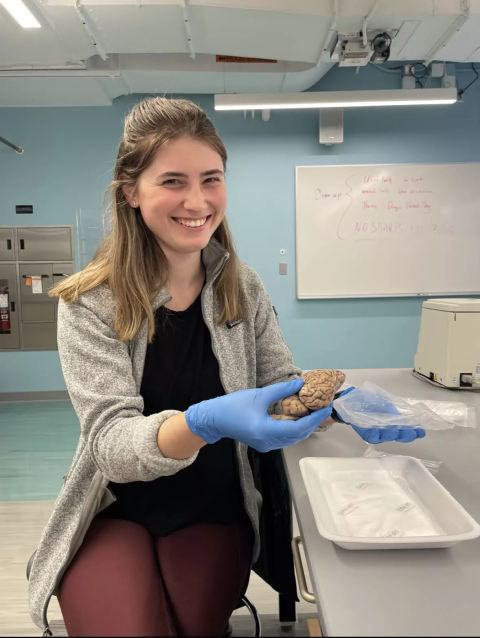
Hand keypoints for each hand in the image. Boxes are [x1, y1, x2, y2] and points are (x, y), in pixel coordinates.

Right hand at [185, 379, 332, 452]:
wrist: (214, 419)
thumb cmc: (234, 406)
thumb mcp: (259, 395)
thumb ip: (282, 390)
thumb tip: (301, 383)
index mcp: (267, 431)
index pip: (298, 428)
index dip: (314, 419)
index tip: (326, 408)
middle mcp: (269, 443)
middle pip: (297, 436)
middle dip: (312, 423)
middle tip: (324, 409)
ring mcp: (266, 445)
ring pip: (292, 439)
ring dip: (304, 427)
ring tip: (315, 413)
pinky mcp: (263, 444)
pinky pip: (284, 439)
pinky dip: (294, 430)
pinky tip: (299, 418)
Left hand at [337, 387, 425, 443]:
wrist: (351, 399)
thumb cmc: (369, 400)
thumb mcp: (383, 401)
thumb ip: (392, 408)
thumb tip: (401, 415)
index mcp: (393, 422)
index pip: (405, 429)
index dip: (413, 431)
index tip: (421, 432)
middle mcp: (386, 429)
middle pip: (398, 436)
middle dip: (406, 436)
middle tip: (413, 433)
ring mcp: (376, 431)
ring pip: (385, 437)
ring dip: (391, 436)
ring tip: (396, 432)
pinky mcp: (364, 432)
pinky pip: (371, 436)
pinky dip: (375, 435)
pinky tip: (379, 433)